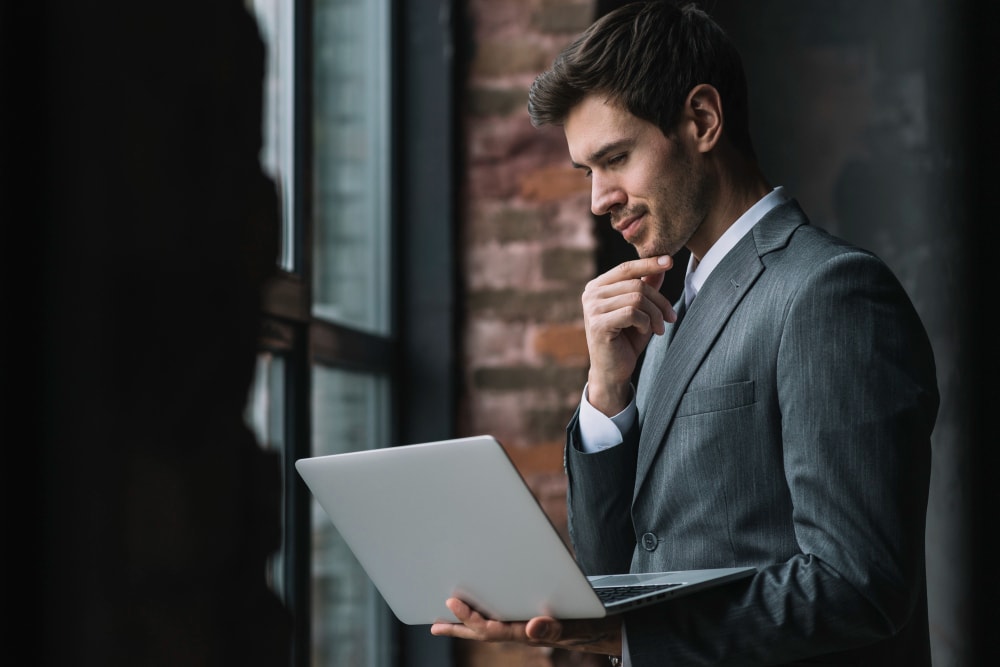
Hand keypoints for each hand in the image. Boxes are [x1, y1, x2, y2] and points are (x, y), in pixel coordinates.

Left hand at [429, 597, 622, 656]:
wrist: (602, 627)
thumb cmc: (588, 624)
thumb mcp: (575, 625)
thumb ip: (554, 626)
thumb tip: (533, 626)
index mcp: (527, 632)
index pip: (492, 628)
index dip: (470, 617)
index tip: (452, 603)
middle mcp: (521, 630)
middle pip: (483, 632)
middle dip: (459, 627)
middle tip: (435, 625)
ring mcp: (523, 627)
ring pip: (490, 626)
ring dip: (466, 625)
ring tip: (444, 622)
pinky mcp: (528, 619)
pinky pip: (501, 618)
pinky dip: (484, 616)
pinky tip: (476, 611)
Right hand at [583, 255, 675, 414]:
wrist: (613, 372)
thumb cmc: (626, 340)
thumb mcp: (641, 311)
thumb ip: (647, 287)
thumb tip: (662, 263)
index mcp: (597, 287)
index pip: (626, 268)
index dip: (648, 263)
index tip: (670, 260)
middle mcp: (590, 294)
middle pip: (636, 284)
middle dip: (660, 301)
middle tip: (671, 318)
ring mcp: (592, 309)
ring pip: (637, 298)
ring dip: (655, 314)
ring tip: (659, 328)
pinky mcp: (598, 324)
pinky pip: (632, 313)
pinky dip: (646, 323)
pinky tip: (646, 332)